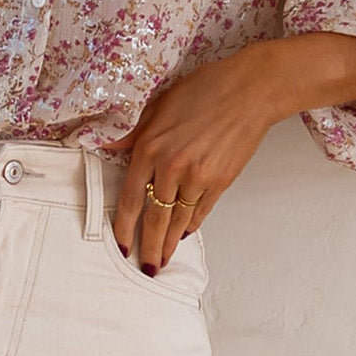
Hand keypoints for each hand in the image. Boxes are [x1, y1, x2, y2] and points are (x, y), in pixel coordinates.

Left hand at [103, 49, 276, 275]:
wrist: (250, 90)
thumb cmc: (205, 89)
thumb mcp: (159, 104)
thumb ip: (133, 132)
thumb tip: (106, 145)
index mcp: (150, 147)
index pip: (129, 198)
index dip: (124, 227)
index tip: (122, 245)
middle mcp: (171, 166)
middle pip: (154, 218)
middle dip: (149, 246)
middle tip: (145, 266)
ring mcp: (198, 177)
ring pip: (178, 220)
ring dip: (170, 243)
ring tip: (163, 259)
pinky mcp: (221, 181)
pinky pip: (201, 211)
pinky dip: (192, 225)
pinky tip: (185, 233)